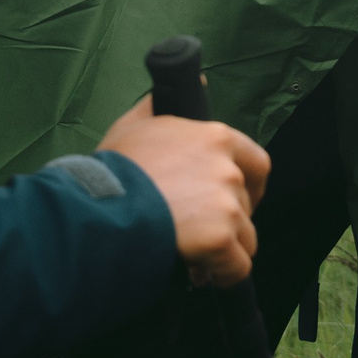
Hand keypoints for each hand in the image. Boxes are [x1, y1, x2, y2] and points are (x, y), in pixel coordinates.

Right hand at [96, 98, 269, 287]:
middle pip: (246, 204)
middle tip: (202, 235)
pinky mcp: (221, 237)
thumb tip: (193, 82)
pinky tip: (203, 275)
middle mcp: (228, 168)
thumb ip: (163, 105)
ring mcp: (227, 204)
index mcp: (216, 137)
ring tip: (197, 260)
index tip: (235, 201)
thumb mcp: (134, 125)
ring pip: (244, 237)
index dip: (249, 187)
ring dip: (225, 251)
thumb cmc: (113, 169)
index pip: (256, 163)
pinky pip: (237, 267)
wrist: (100, 207)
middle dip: (228, 222)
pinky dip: (224, 276)